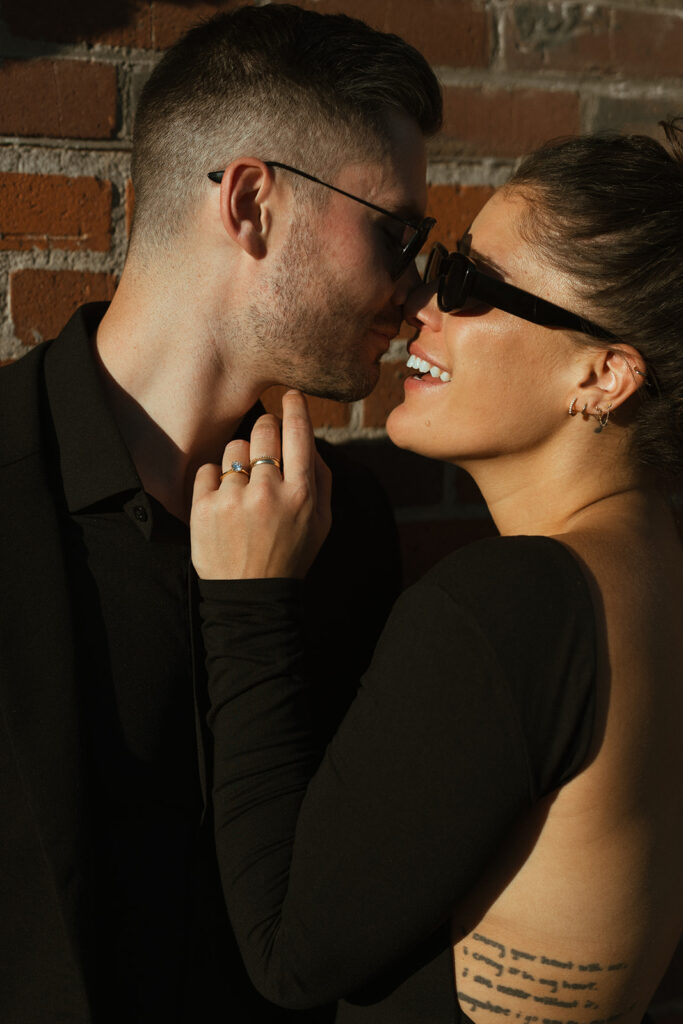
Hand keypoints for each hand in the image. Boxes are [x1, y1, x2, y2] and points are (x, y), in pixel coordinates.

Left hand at [191, 391, 331, 579]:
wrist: (252, 595)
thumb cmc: (291, 553)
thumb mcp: (322, 520)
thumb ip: (320, 477)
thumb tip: (308, 436)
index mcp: (301, 493)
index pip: (299, 433)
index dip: (295, 407)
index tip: (290, 396)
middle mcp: (268, 492)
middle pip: (263, 430)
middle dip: (266, 428)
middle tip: (265, 441)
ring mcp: (234, 499)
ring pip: (234, 448)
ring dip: (239, 460)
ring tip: (243, 488)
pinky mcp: (204, 508)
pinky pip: (208, 469)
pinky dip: (215, 480)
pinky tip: (224, 502)